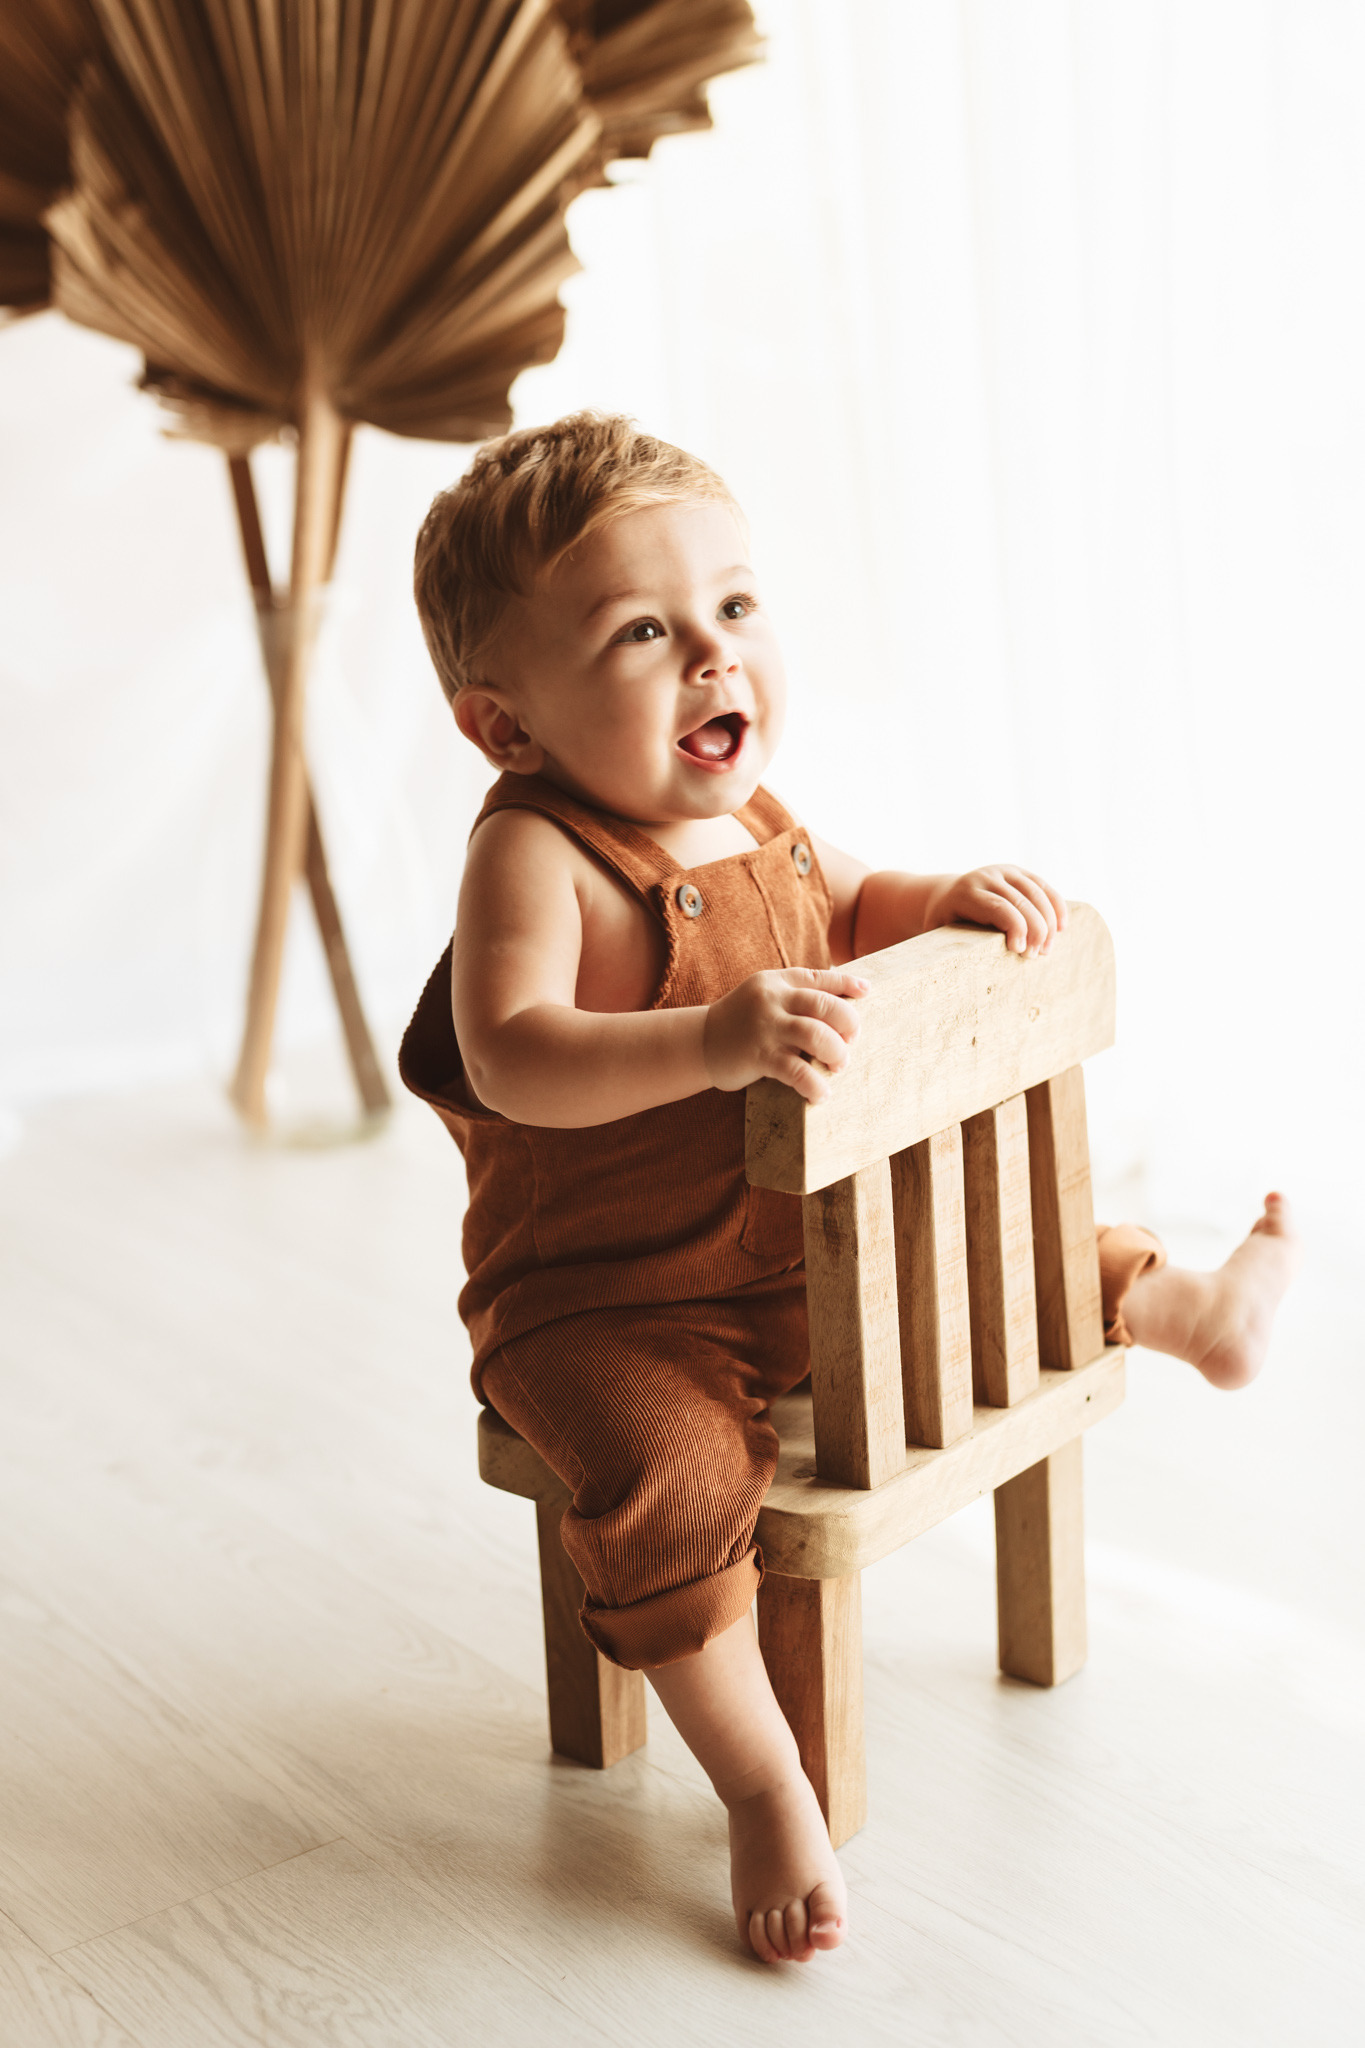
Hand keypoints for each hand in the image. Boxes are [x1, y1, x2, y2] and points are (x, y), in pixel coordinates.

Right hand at [703, 966, 869, 1103]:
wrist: (698, 1043)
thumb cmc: (740, 1023)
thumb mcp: (763, 997)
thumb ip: (794, 996)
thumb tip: (841, 1000)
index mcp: (776, 982)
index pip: (819, 977)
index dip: (847, 984)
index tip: (867, 992)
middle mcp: (772, 1000)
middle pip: (825, 1005)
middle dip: (848, 1024)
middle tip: (850, 1042)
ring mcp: (765, 1028)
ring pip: (815, 1034)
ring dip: (836, 1052)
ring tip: (839, 1066)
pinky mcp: (759, 1056)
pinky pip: (797, 1071)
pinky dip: (815, 1085)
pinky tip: (821, 1095)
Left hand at [922, 866, 1066, 955]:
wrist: (945, 896)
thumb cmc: (945, 926)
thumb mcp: (939, 936)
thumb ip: (950, 949)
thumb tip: (958, 976)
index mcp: (965, 893)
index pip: (998, 907)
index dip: (1015, 928)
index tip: (1021, 951)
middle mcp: (985, 876)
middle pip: (1021, 902)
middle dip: (1035, 930)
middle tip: (1036, 956)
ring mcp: (1004, 871)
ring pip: (1037, 894)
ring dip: (1048, 923)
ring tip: (1046, 950)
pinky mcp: (1018, 872)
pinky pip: (1044, 887)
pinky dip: (1056, 907)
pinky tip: (1062, 928)